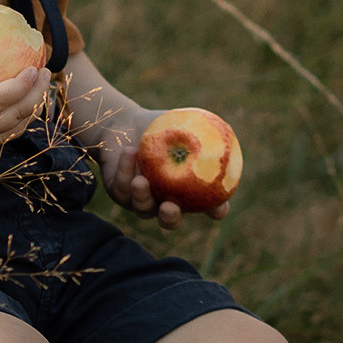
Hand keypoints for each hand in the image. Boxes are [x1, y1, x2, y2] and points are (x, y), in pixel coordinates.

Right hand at [0, 19, 51, 154]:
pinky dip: (26, 112)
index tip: (33, 68)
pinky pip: (12, 130)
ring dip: (35, 104)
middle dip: (36, 94)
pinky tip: (33, 93)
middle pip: (15, 116)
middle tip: (45, 70)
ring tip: (44, 80)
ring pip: (18, 126)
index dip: (19, 87)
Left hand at [90, 103, 232, 229]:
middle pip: (170, 220)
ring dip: (142, 197)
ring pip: (143, 209)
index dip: (216, 210)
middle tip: (169, 207)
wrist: (123, 123)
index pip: (207, 205)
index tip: (219, 209)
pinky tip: (129, 152)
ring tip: (140, 181)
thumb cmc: (157, 125)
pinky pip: (122, 189)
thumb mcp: (179, 123)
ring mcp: (141, 200)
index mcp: (186, 188)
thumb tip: (221, 133)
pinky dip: (125, 171)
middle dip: (171, 218)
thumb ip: (198, 130)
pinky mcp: (120, 193)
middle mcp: (165, 199)